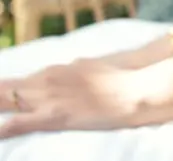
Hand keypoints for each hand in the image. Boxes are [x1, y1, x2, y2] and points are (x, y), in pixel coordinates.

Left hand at [0, 60, 144, 138]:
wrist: (134, 89)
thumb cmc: (118, 79)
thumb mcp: (90, 68)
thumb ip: (73, 72)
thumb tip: (68, 71)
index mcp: (54, 71)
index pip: (16, 82)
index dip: (3, 89)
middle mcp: (46, 81)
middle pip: (6, 89)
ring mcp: (49, 98)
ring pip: (7, 100)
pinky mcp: (54, 116)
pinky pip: (20, 123)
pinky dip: (5, 129)